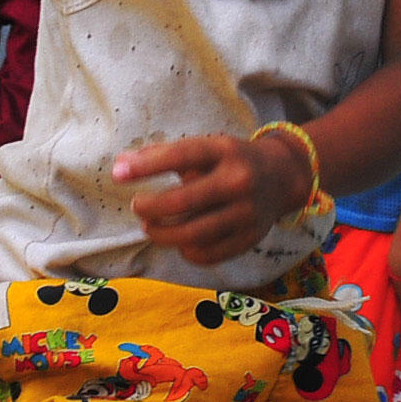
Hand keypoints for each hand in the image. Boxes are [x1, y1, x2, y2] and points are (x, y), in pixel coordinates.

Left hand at [114, 129, 310, 267]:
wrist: (282, 176)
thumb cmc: (230, 160)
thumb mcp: (205, 147)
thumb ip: (163, 154)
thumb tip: (121, 164)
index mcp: (225, 151)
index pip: (181, 155)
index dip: (146, 166)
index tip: (117, 173)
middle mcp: (239, 181)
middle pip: (183, 202)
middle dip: (149, 208)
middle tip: (137, 206)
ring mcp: (247, 213)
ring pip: (192, 234)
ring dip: (162, 234)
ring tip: (150, 227)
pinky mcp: (249, 238)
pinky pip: (207, 254)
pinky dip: (186, 250)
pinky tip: (179, 240)